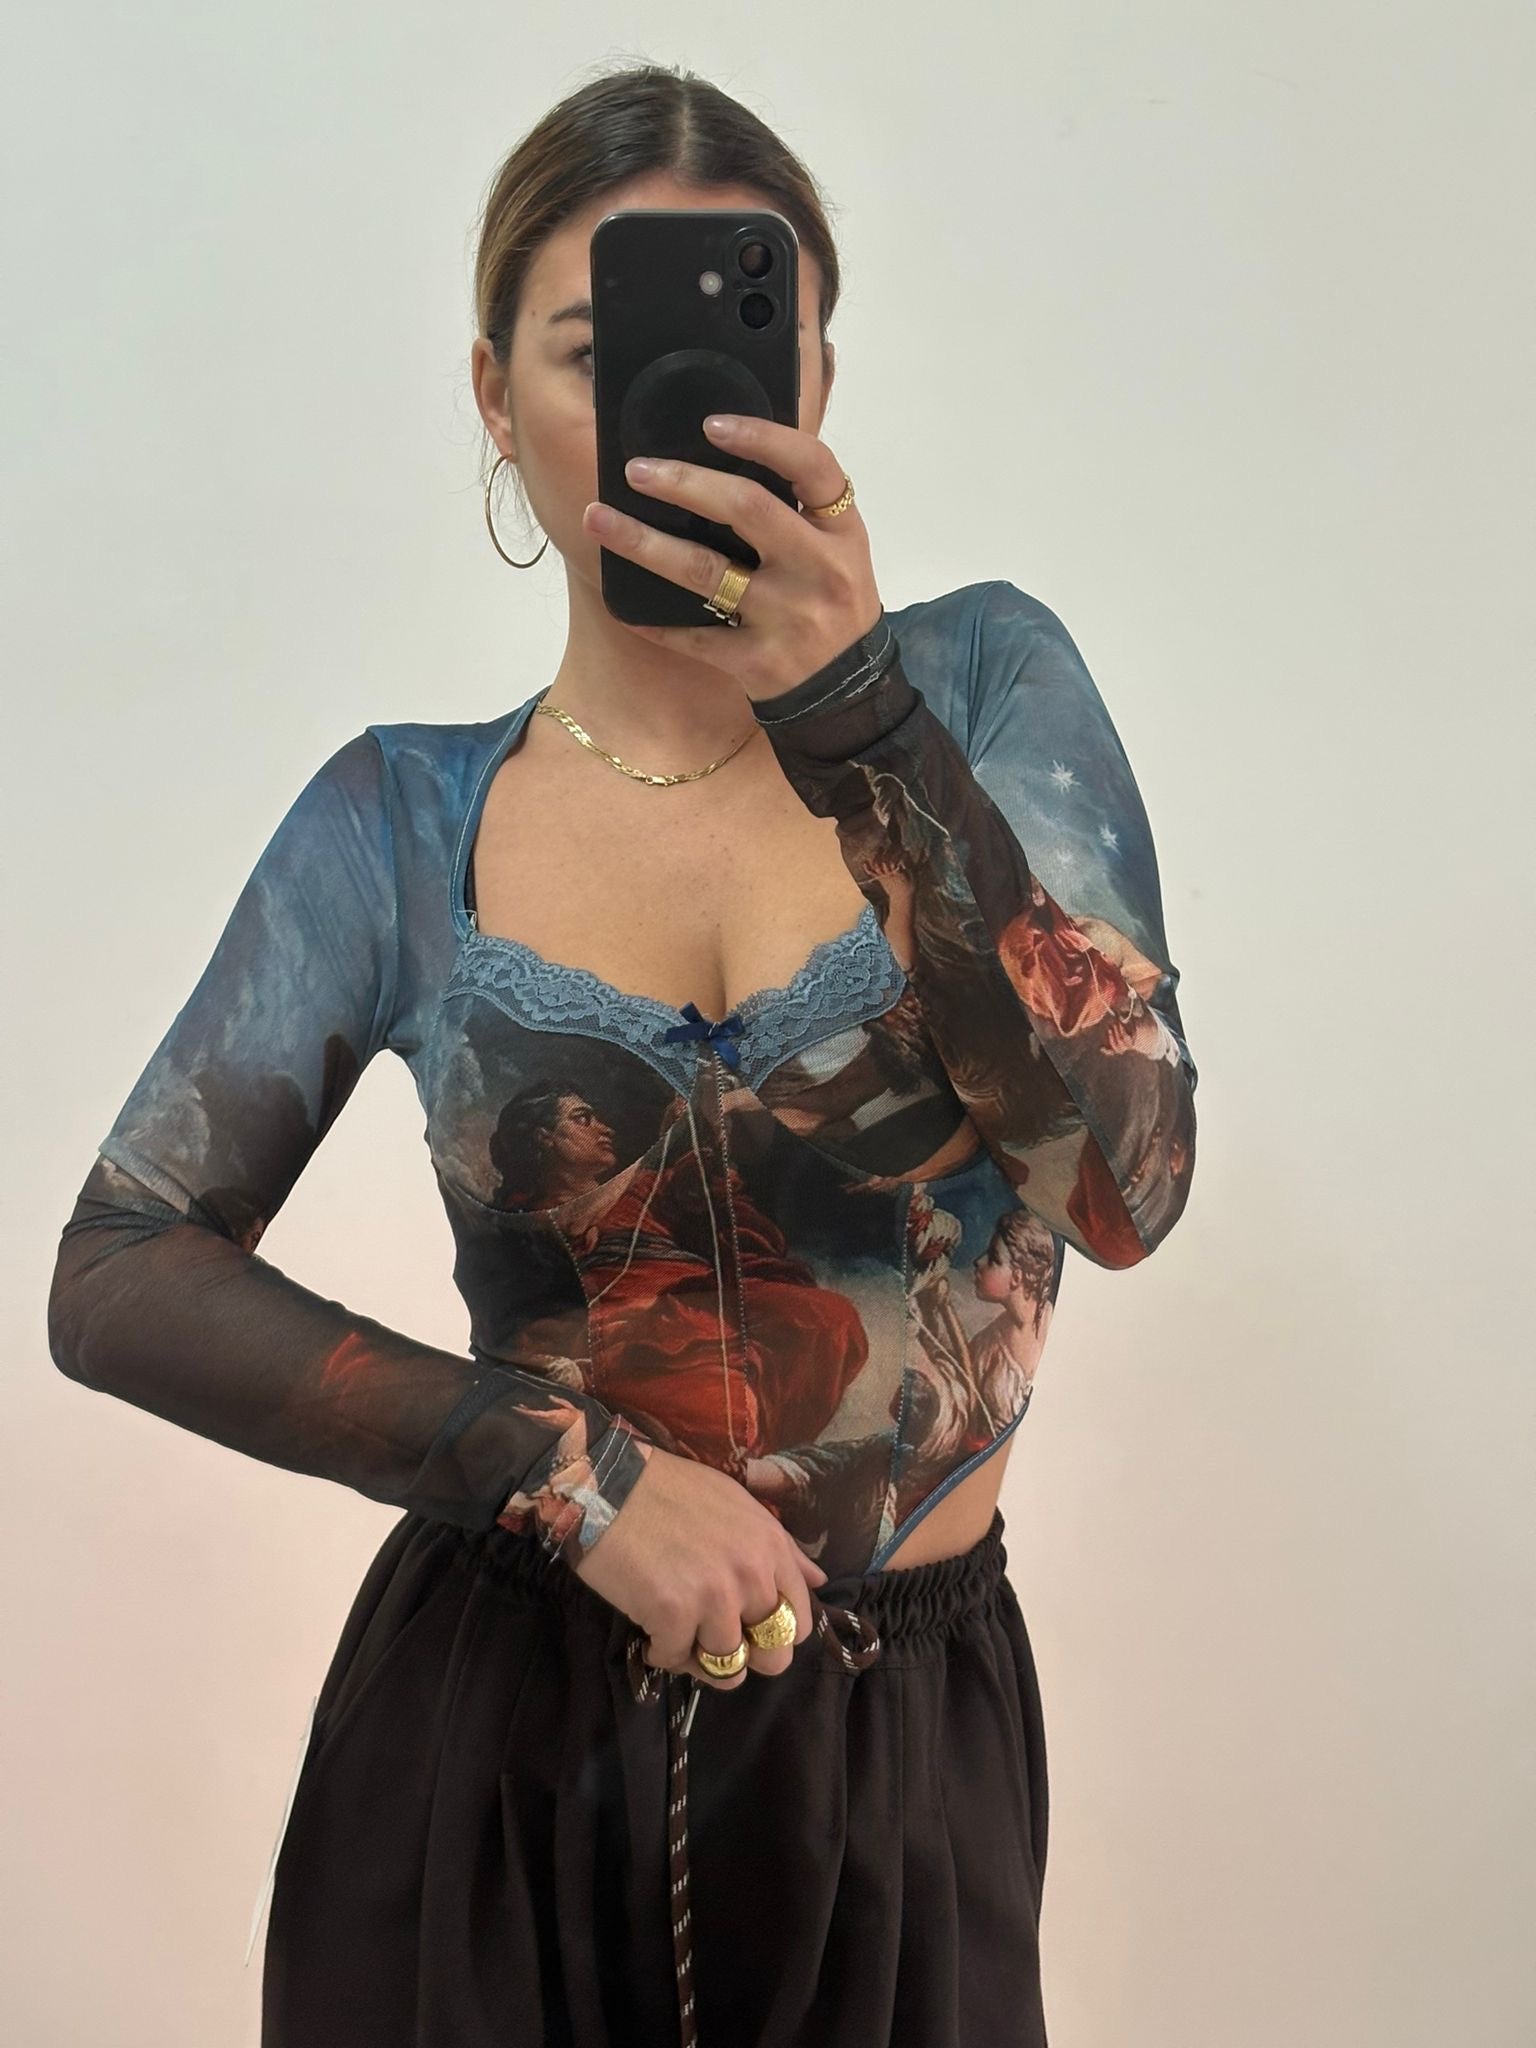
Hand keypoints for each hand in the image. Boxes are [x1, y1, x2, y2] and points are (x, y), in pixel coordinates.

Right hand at [569, 1443, 829, 1691]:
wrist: (605, 1481)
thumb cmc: (668, 1489)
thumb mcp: (737, 1505)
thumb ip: (782, 1547)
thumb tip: (818, 1580)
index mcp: (771, 1547)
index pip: (800, 1622)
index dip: (773, 1632)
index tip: (746, 1626)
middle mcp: (752, 1574)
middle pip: (773, 1657)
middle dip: (745, 1656)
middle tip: (712, 1639)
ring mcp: (715, 1597)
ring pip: (725, 1666)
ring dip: (697, 1656)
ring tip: (674, 1631)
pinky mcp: (673, 1615)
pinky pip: (675, 1660)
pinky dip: (659, 1652)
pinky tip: (647, 1630)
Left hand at [581, 414, 883, 700]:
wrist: (849, 693)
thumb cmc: (832, 605)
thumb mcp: (838, 551)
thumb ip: (798, 508)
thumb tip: (722, 458)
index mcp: (841, 532)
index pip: (812, 466)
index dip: (763, 438)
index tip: (711, 424)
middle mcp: (819, 569)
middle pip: (746, 508)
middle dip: (684, 482)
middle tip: (636, 470)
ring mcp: (788, 617)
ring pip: (704, 570)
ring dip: (644, 542)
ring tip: (599, 518)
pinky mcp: (758, 661)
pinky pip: (694, 636)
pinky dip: (655, 622)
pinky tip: (622, 605)